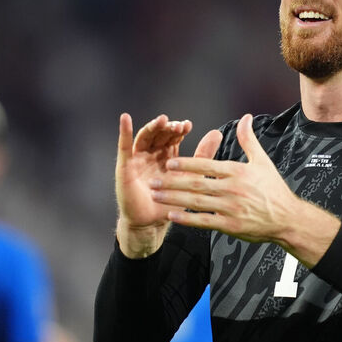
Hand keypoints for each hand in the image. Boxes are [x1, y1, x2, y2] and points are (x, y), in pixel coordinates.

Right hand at [114, 113, 220, 257]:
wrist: (153, 223)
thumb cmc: (172, 201)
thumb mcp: (192, 176)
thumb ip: (203, 155)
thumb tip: (217, 133)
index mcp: (167, 156)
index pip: (172, 137)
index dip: (179, 129)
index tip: (187, 125)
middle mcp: (151, 154)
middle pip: (159, 134)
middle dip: (168, 128)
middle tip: (178, 126)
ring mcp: (137, 159)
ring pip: (144, 137)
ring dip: (152, 127)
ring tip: (162, 120)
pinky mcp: (125, 167)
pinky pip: (124, 147)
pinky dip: (124, 132)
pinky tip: (125, 118)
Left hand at [150, 113, 339, 266]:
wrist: (287, 219)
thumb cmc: (274, 190)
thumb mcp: (262, 162)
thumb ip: (249, 140)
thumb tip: (246, 117)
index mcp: (237, 172)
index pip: (207, 165)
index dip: (187, 164)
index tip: (169, 162)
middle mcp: (232, 189)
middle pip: (197, 184)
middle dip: (173, 182)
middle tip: (154, 180)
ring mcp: (230, 208)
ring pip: (196, 202)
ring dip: (174, 199)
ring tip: (156, 196)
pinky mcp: (230, 226)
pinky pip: (204, 222)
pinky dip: (187, 219)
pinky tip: (172, 216)